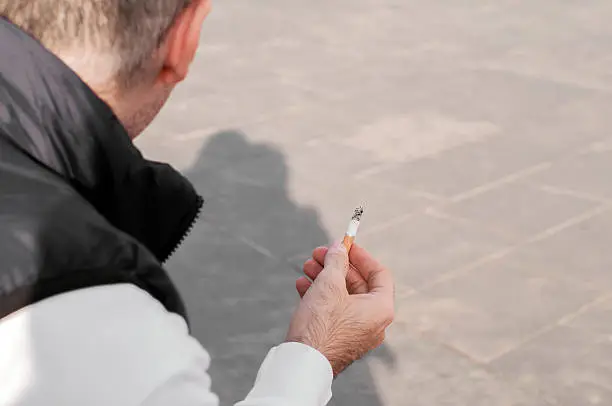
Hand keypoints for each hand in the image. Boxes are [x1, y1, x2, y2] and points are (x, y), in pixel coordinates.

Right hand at [286, 242, 393, 375]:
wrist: (303, 364)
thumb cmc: (320, 325)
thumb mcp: (329, 284)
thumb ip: (336, 261)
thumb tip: (339, 247)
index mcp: (380, 309)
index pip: (379, 273)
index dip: (361, 256)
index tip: (345, 245)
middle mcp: (373, 322)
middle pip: (358, 284)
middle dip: (336, 266)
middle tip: (318, 254)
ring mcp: (356, 333)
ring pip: (343, 297)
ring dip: (324, 278)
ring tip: (307, 268)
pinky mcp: (339, 339)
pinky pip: (334, 311)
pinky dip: (320, 296)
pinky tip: (302, 286)